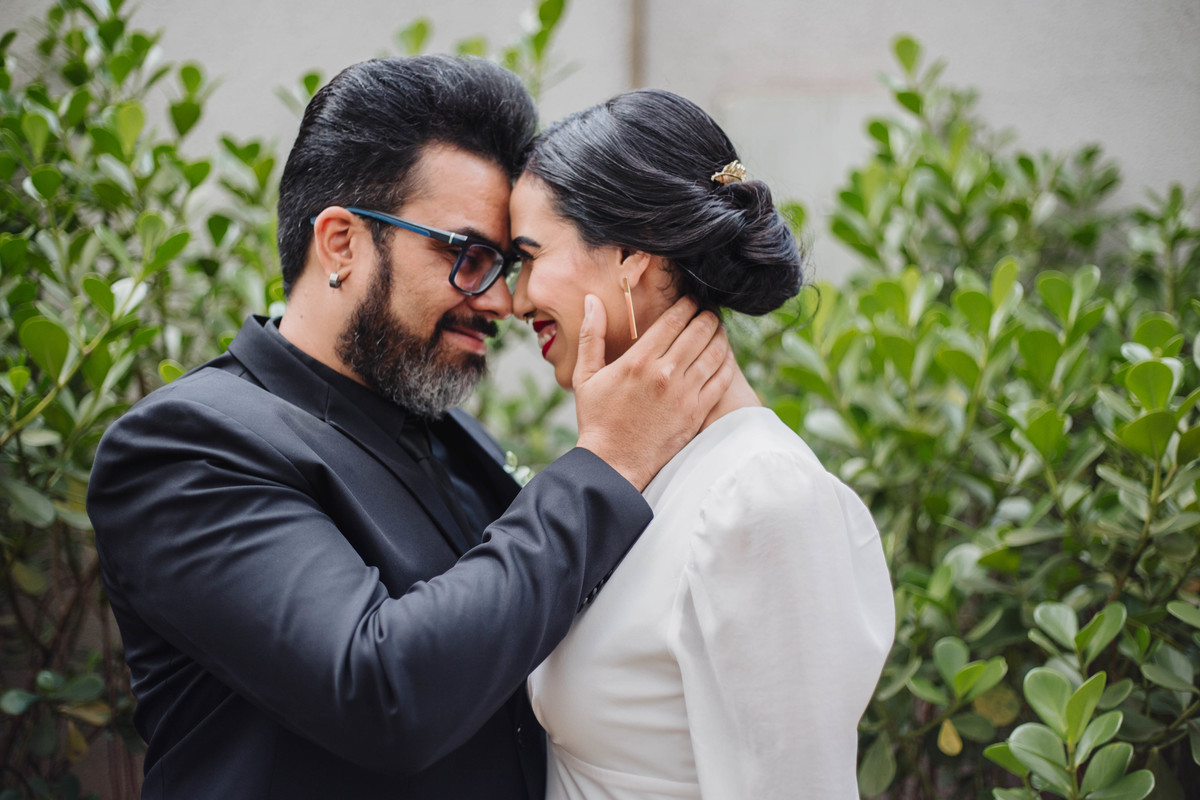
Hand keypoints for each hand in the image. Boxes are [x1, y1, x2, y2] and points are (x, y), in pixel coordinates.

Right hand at [573, 294, 733, 490]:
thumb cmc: (597, 420)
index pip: (673, 320)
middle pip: (699, 331)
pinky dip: (727, 364)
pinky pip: (721, 380)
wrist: (613, 464)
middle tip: (709, 310)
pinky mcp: (696, 413)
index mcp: (639, 361)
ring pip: (715, 353)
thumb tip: (591, 300)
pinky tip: (725, 357)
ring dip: (720, 336)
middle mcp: (665, 374)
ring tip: (718, 329)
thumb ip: (591, 335)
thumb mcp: (586, 376)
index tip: (692, 299)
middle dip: (707, 315)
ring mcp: (684, 394)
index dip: (687, 304)